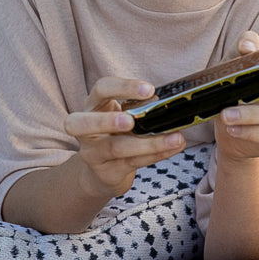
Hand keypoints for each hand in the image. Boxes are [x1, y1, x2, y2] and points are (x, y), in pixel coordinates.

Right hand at [64, 76, 186, 200]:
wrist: (101, 171)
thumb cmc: (115, 133)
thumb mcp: (122, 114)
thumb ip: (138, 107)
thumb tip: (161, 102)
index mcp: (93, 106)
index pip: (101, 89)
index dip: (123, 87)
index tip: (149, 90)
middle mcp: (85, 130)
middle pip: (83, 123)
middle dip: (106, 121)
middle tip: (130, 121)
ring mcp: (93, 154)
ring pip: (116, 148)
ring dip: (149, 143)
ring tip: (176, 138)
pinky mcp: (106, 172)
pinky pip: (132, 162)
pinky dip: (156, 155)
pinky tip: (173, 148)